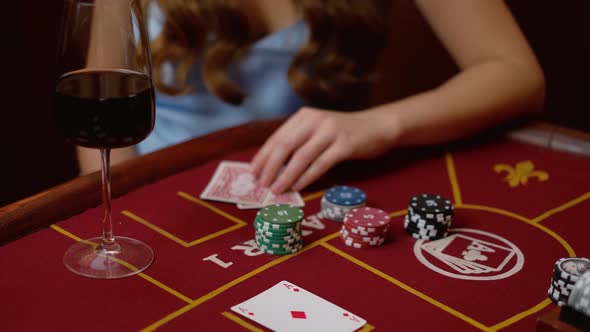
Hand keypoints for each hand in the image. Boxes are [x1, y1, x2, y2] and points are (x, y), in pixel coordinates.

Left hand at [251, 106, 396, 193]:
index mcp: (304, 116)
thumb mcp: (318, 131)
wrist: (378, 126)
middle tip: (261, 185)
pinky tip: (298, 187)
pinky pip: (321, 164)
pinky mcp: (345, 145)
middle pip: (285, 146)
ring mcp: (331, 131)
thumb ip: (299, 142)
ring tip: (276, 190)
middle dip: (270, 167)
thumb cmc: (344, 132)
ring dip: (286, 176)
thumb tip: (273, 167)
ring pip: (301, 156)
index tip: (253, 173)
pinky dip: (307, 177)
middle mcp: (315, 120)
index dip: (263, 156)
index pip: (277, 137)